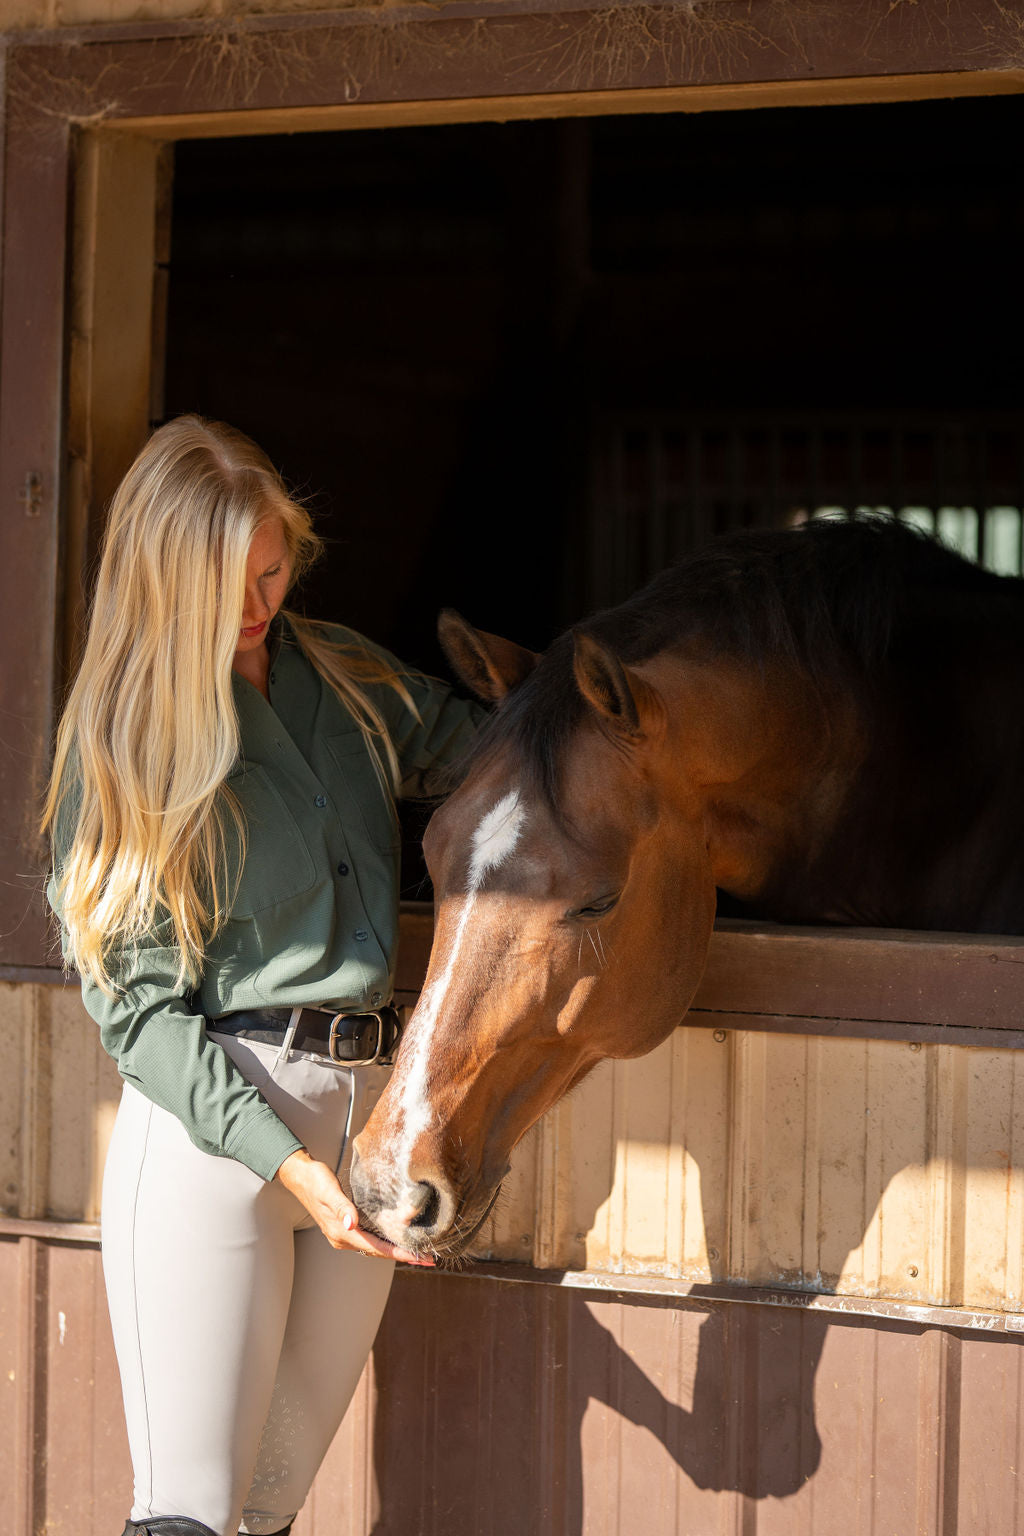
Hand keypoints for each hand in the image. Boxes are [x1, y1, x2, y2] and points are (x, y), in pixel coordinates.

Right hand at [275, 1149, 433, 1266]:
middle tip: (428, 1259)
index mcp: (341, 1232)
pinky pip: (369, 1240)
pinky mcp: (345, 1227)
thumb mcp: (329, 1190)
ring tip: (418, 1252)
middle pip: (378, 1252)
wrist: (300, 1176)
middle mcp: (342, 1238)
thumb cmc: (315, 1180)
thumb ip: (341, 1207)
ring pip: (374, 1248)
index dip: (399, 1254)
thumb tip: (351, 1224)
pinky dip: (385, 1242)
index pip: (376, 1248)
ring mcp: (343, 1234)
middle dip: (403, 1256)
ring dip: (395, 1251)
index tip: (419, 1258)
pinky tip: (396, 1239)